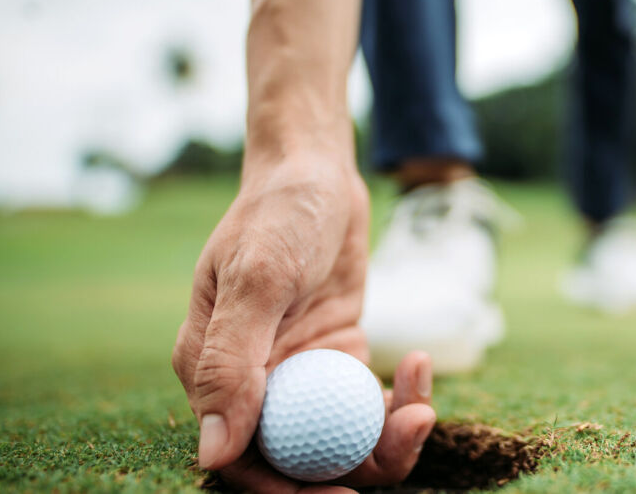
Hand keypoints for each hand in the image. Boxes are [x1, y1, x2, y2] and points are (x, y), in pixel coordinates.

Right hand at [171, 151, 435, 490]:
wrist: (316, 173)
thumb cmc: (277, 214)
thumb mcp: (256, 279)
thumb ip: (231, 363)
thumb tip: (214, 452)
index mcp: (212, 372)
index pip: (241, 457)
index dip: (284, 491)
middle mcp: (254, 381)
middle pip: (300, 456)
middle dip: (353, 467)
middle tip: (406, 439)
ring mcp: (300, 373)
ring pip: (341, 437)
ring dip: (387, 435)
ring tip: (423, 407)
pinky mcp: (338, 358)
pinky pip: (369, 402)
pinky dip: (399, 397)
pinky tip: (418, 363)